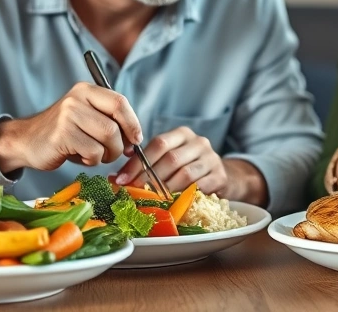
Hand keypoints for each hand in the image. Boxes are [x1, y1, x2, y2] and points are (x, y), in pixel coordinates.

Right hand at [0, 82, 142, 172]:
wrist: (26, 141)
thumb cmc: (64, 133)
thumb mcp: (87, 117)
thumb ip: (110, 120)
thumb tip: (135, 139)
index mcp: (86, 90)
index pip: (120, 102)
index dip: (133, 123)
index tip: (135, 139)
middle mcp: (76, 99)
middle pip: (115, 125)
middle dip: (119, 145)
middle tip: (114, 153)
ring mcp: (67, 116)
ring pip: (107, 139)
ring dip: (106, 155)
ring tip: (93, 155)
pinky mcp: (61, 135)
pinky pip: (93, 152)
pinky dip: (92, 160)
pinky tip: (79, 157)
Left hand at [112, 126, 227, 195]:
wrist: (222, 176)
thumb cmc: (189, 167)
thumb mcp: (168, 160)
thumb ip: (145, 165)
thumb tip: (115, 178)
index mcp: (183, 134)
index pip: (158, 143)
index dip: (138, 162)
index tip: (121, 179)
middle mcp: (199, 142)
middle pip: (171, 159)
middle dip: (148, 178)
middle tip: (132, 192)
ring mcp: (212, 159)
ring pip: (184, 174)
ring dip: (164, 189)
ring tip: (150, 199)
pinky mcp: (219, 176)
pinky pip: (199, 187)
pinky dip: (183, 196)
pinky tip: (171, 203)